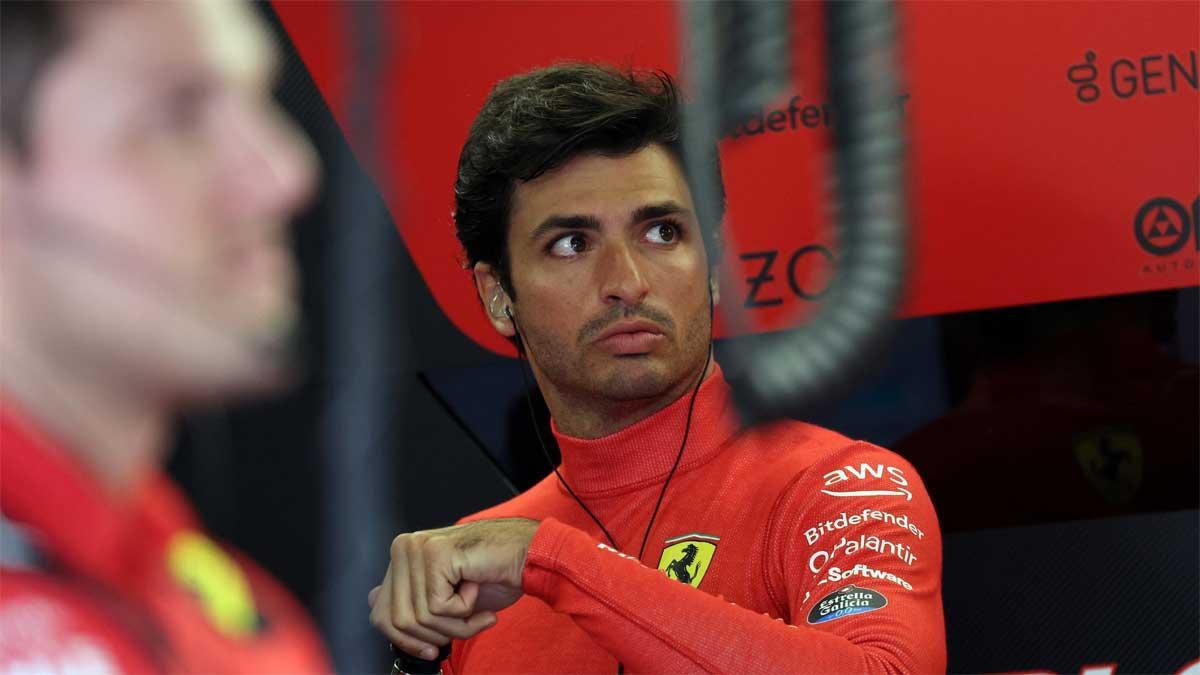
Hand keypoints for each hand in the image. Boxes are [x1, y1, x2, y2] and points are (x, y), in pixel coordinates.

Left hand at [368, 518, 539, 659]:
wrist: (528, 555)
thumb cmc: (493, 573)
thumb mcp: (446, 596)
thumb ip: (411, 598)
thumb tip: (373, 603)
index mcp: (402, 556)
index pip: (380, 613)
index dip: (406, 640)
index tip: (431, 650)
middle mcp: (404, 548)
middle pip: (399, 620)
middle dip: (437, 633)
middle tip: (467, 624)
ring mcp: (418, 549)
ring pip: (420, 617)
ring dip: (456, 624)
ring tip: (477, 609)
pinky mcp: (435, 554)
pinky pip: (438, 607)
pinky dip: (465, 610)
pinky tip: (477, 588)